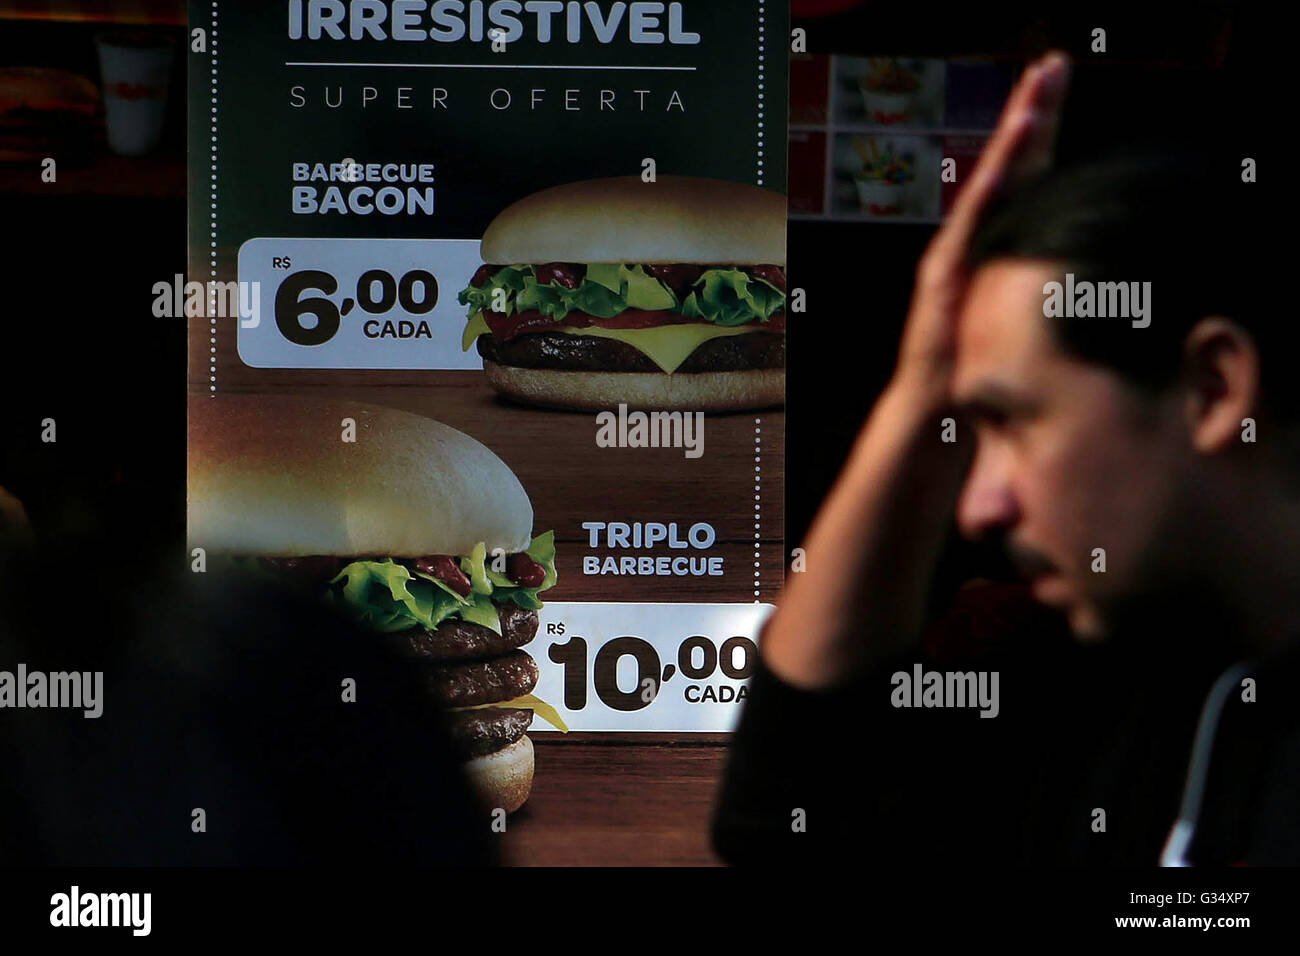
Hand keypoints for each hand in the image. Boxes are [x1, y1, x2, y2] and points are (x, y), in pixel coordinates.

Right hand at [893, 51, 1070, 401]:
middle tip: (1052, 65)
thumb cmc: (981, 364)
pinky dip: (988, 193)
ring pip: (989, 186)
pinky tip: (1005, 164)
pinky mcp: (942, 276)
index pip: (1027, 174)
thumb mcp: (1027, 313)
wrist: (937, 405)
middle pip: (1009, 164)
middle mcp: (974, 237)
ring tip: (1033, 99)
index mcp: (997, 239)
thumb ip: (1048, 279)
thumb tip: (1099, 258)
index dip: (1044, 129)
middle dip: (1031, 112)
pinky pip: (968, 227)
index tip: (1060, 84)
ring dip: (1012, 142)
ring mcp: (954, 252)